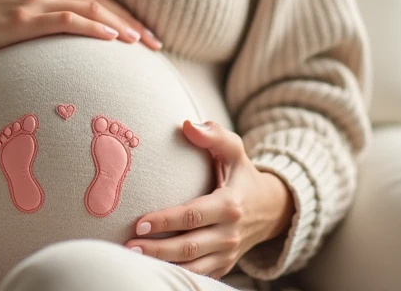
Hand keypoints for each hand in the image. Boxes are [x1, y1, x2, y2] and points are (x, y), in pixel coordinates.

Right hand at [0, 0, 162, 58]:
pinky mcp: (23, 17)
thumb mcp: (15, 8)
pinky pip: (67, 20)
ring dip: (120, 25)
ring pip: (89, 8)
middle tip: (155, 43)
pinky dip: (94, 27)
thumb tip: (67, 37)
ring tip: (141, 44)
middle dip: (131, 20)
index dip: (124, 11)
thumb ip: (41, 13)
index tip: (145, 32)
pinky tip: (111, 39)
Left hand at [124, 120, 295, 278]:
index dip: (166, 220)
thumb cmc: (242, 175)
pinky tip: (152, 268)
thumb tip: (186, 124)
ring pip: (192, 266)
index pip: (193, 216)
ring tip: (135, 258)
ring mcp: (228, 254)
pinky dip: (176, 274)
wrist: (271, 209)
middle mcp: (230, 233)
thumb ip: (213, 135)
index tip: (140, 222)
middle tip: (130, 244)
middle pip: (189, 246)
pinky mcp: (224, 266)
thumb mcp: (234, 150)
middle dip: (158, 248)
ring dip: (163, 265)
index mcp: (230, 205)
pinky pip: (198, 276)